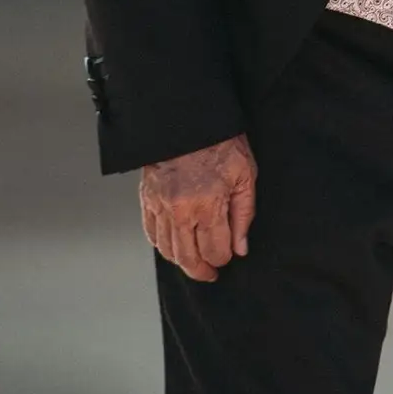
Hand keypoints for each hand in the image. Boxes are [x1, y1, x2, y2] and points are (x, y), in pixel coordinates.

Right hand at [140, 133, 256, 281]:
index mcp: (208, 204)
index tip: (228, 257)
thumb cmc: (222, 144)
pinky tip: (174, 248)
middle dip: (202, 270)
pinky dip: (163, 246)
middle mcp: (180, 210)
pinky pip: (151, 234)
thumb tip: (240, 248)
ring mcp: (160, 206)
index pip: (214, 251)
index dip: (223, 259)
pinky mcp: (147, 199)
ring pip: (168, 251)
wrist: (189, 121)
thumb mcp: (245, 175)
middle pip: (188, 258)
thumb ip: (244, 215)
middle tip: (211, 273)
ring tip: (195, 262)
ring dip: (182, 262)